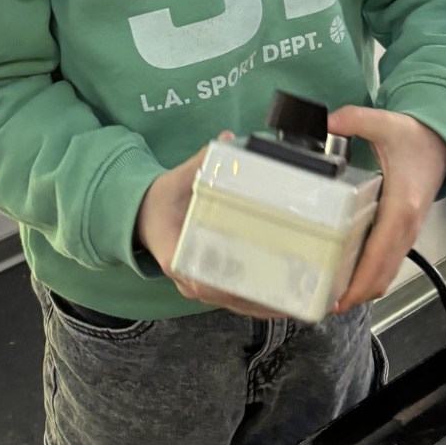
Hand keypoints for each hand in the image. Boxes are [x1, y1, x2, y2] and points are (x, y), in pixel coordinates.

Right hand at [136, 136, 285, 318]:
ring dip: (266, 304)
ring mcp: (200, 287)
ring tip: (299, 299)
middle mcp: (189, 279)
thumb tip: (228, 140)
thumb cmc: (161, 201)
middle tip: (295, 290)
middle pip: (228, 297)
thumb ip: (202, 161)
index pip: (204, 281)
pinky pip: (237, 300)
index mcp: (177, 257)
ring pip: (236, 304)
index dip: (232, 287)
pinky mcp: (211, 287)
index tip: (258, 284)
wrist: (145, 216)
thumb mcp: (176, 180)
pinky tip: (287, 300)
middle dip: (261, 298)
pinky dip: (261, 302)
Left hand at [326, 106, 445, 311]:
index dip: (359, 280)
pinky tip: (351, 279)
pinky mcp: (405, 232)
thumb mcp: (384, 123)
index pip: (379, 254)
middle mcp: (406, 226)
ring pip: (388, 273)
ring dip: (364, 289)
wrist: (442, 142)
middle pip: (383, 274)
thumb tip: (329, 121)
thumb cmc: (416, 138)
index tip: (338, 298)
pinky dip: (373, 277)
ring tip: (334, 299)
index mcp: (400, 206)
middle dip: (356, 294)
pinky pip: (390, 263)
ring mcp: (408, 232)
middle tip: (325, 305)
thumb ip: (355, 120)